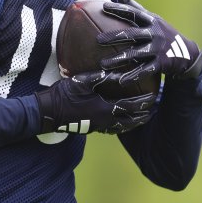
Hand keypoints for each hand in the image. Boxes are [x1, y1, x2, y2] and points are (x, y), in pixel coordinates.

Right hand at [35, 71, 154, 134]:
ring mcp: (97, 126)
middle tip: (153, 110)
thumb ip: (100, 77)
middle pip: (130, 121)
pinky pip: (111, 129)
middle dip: (143, 116)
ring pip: (121, 127)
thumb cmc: (64, 95)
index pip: (130, 106)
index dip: (143, 102)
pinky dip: (120, 126)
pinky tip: (120, 122)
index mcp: (104, 108)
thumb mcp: (82, 81)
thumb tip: (117, 73)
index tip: (153, 97)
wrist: (47, 112)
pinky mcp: (91, 128)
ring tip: (141, 118)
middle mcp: (104, 120)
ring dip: (133, 123)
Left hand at [98, 0, 201, 80]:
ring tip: (103, 64)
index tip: (103, 6)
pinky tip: (121, 81)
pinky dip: (133, 76)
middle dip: (114, 37)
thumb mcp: (154, 19)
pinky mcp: (161, 63)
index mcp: (152, 21)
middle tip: (98, 40)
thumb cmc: (164, 33)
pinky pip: (145, 70)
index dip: (118, 9)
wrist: (187, 52)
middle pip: (131, 34)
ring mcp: (158, 48)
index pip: (133, 13)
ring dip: (118, 59)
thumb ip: (137, 9)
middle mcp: (155, 33)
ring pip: (135, 54)